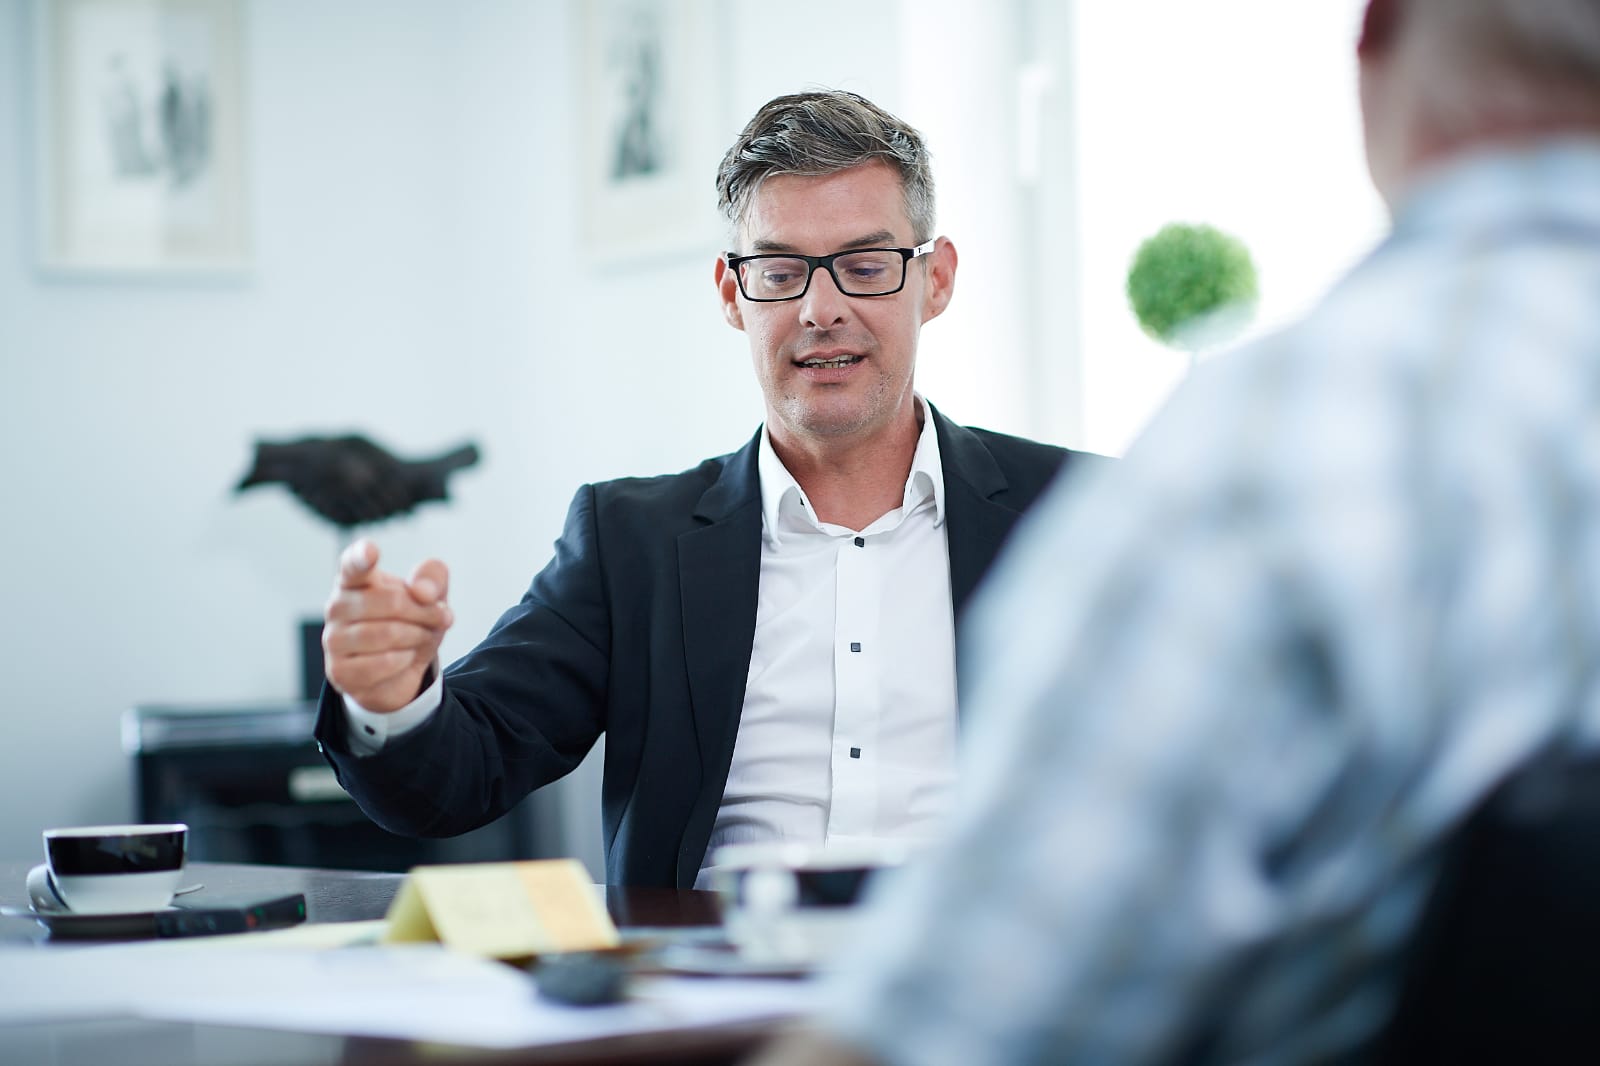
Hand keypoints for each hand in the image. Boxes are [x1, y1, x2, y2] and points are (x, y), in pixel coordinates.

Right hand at [322, 539, 453, 712]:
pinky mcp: (339, 671)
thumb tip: (422, 592)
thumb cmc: (411, 623)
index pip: (353, 564)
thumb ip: (432, 579)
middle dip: (424, 612)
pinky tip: (404, 657)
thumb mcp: (431, 596)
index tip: (370, 552)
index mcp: (355, 580)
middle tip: (441, 618)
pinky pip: (382, 663)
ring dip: (417, 636)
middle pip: (391, 602)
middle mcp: (337, 606)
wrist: (400, 672)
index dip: (361, 556)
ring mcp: (334, 640)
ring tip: (422, 637)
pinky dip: (404, 660)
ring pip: (387, 634)